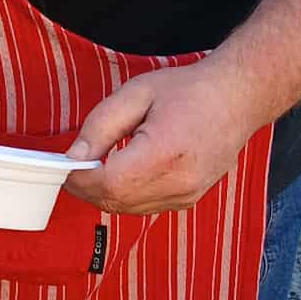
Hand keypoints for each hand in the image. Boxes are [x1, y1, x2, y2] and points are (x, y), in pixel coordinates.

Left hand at [61, 61, 258, 215]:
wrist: (238, 98)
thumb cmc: (189, 90)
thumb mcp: (136, 94)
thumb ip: (100, 126)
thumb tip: (74, 157)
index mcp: (163, 154)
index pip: (106, 184)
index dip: (78, 179)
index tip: (63, 166)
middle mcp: (178, 183)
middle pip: (114, 201)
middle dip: (86, 188)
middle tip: (72, 167)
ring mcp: (186, 195)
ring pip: (128, 209)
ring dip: (104, 193)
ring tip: (95, 167)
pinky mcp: (189, 199)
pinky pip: (145, 207)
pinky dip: (125, 196)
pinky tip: (121, 173)